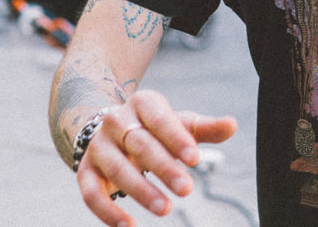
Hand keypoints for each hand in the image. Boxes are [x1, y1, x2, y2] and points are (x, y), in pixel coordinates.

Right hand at [77, 90, 236, 225]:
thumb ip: (204, 128)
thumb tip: (232, 125)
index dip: (176, 138)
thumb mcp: (180, 124)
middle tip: (187, 190)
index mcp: (142, 103)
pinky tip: (128, 226)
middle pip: (140, 144)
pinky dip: (106, 211)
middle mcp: (116, 121)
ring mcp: (98, 146)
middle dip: (163, 167)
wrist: (112, 130)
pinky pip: (90, 192)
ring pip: (116, 168)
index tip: (195, 158)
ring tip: (165, 209)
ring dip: (140, 190)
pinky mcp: (85, 170)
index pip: (159, 119)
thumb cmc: (156, 129)